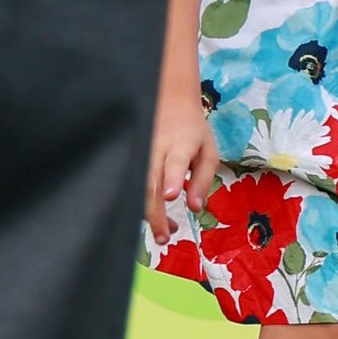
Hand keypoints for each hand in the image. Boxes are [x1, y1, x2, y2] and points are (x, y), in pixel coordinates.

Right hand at [145, 93, 217, 239]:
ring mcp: (139, 153)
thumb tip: (195, 208)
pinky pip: (131, 186)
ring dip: (148, 214)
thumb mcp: (208, 151)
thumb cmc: (192, 131)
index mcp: (180, 143)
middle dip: (155, 214)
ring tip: (166, 231)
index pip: (174, 161)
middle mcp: (155, 148)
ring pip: (136, 189)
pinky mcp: (129, 159)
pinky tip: (156, 216)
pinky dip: (141, 205)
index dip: (171, 178)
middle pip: (150, 184)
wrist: (167, 101)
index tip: (169, 195)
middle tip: (164, 237)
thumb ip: (203, 179)